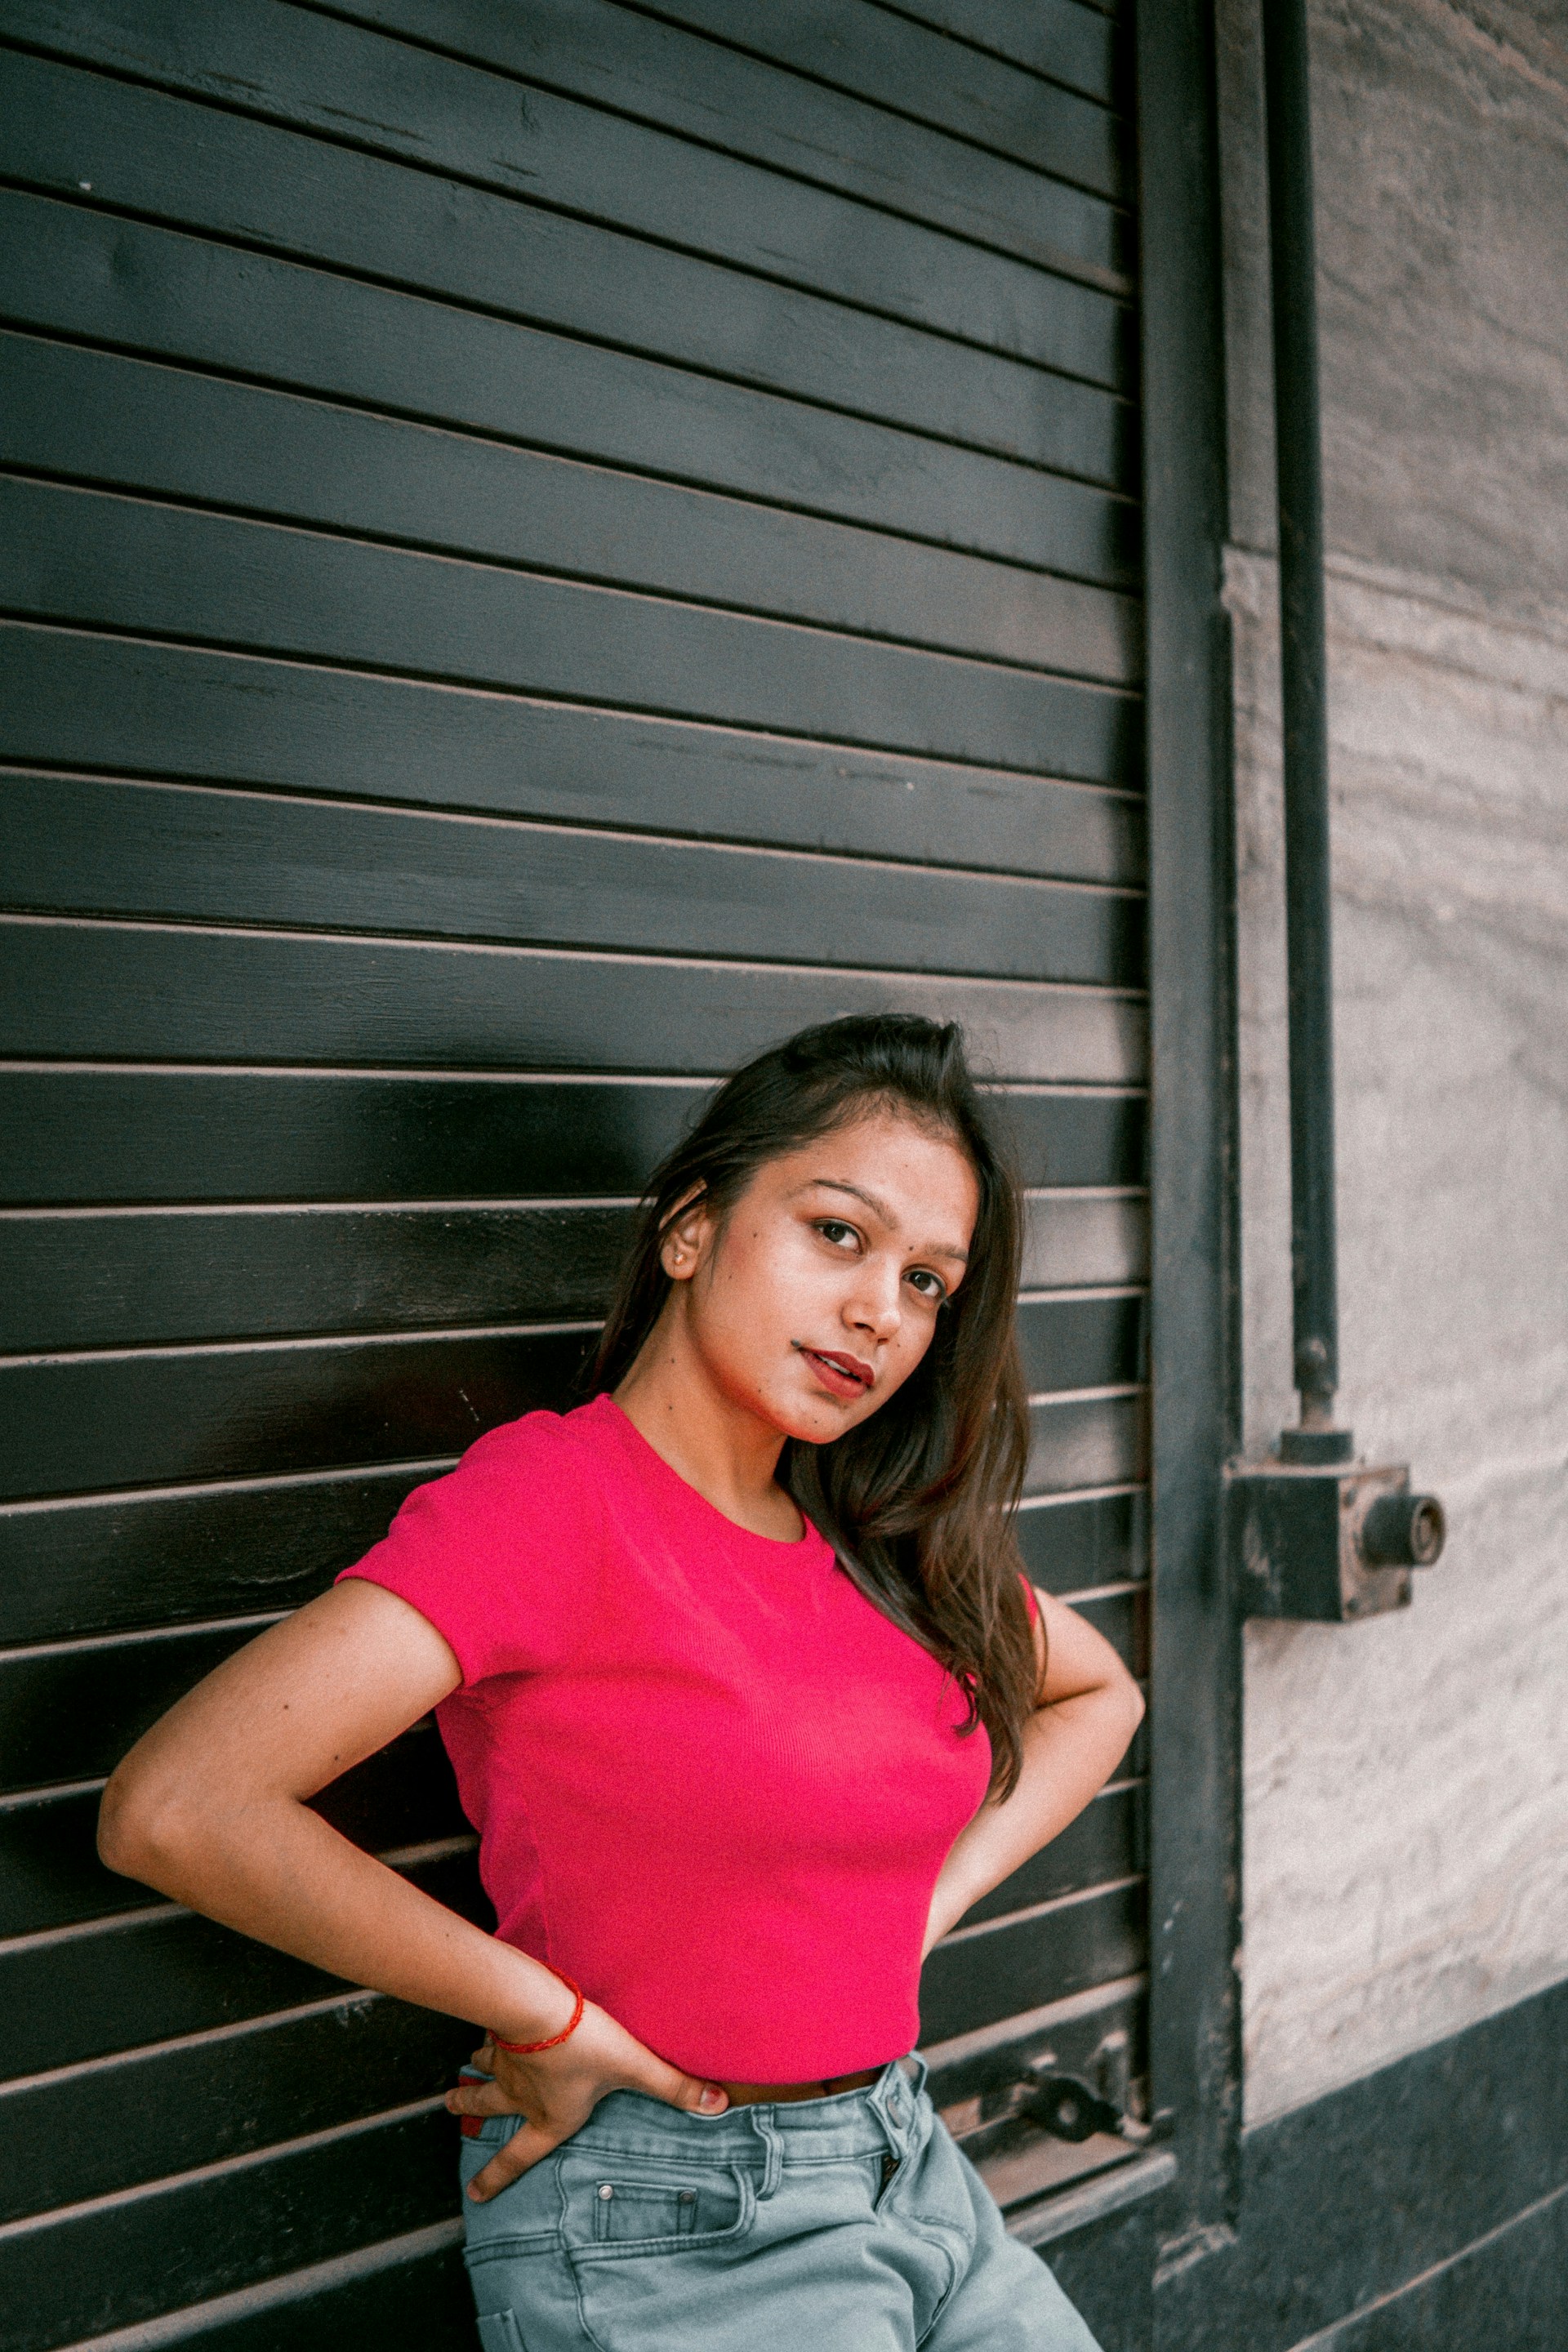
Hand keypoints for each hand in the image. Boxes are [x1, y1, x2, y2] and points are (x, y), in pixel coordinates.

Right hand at [445, 2000, 729, 2202]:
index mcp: (549, 2116)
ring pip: (482, 2071)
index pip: (519, 2157)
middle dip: (468, 2110)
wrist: (538, 2006)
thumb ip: (675, 2087)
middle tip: (450, 2109)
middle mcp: (520, 2096)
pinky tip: (485, 2025)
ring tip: (460, 2074)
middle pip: (485, 2109)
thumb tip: (718, 2107)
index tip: (475, 2194)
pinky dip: (484, 2035)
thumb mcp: (635, 2067)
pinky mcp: (498, 2031)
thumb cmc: (586, 2045)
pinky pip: (487, 2035)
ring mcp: (505, 2063)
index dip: (497, 2177)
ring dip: (471, 2074)